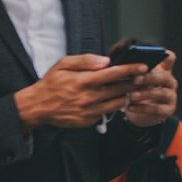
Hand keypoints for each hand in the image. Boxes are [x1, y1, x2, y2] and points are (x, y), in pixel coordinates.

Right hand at [14, 54, 150, 133]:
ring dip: (126, 96)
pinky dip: (112, 106)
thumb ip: (85, 60)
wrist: (38, 106)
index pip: (114, 73)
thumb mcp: (64, 64)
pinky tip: (112, 100)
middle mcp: (89, 97)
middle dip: (133, 82)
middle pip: (120, 89)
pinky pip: (106, 113)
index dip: (131, 69)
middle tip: (142, 78)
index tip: (143, 66)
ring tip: (130, 89)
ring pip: (117, 103)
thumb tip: (105, 61)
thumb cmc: (51, 83)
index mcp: (84, 80)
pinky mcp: (88, 121)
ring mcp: (89, 111)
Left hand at [122, 51, 177, 127]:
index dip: (166, 55)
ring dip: (145, 93)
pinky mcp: (168, 110)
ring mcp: (171, 96)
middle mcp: (170, 81)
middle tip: (135, 79)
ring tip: (131, 95)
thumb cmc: (137, 90)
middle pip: (164, 76)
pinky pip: (157, 109)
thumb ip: (133, 71)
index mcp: (163, 69)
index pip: (170, 58)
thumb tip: (121, 65)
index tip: (157, 54)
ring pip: (162, 93)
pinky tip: (130, 107)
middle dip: (149, 77)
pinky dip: (142, 108)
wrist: (141, 113)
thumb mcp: (135, 80)